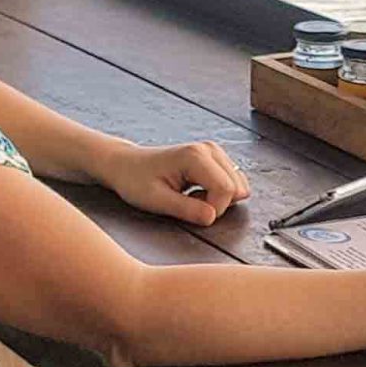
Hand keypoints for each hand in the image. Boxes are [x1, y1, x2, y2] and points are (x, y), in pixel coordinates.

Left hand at [97, 140, 251, 226]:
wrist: (126, 165)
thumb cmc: (136, 181)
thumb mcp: (156, 201)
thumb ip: (186, 210)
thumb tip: (212, 217)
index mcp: (195, 156)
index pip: (227, 190)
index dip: (214, 210)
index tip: (190, 211)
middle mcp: (209, 149)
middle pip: (236, 188)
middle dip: (217, 204)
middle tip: (188, 202)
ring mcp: (214, 151)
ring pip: (238, 186)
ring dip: (218, 199)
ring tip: (191, 196)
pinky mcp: (216, 157)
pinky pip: (233, 183)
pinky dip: (219, 194)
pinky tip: (197, 191)